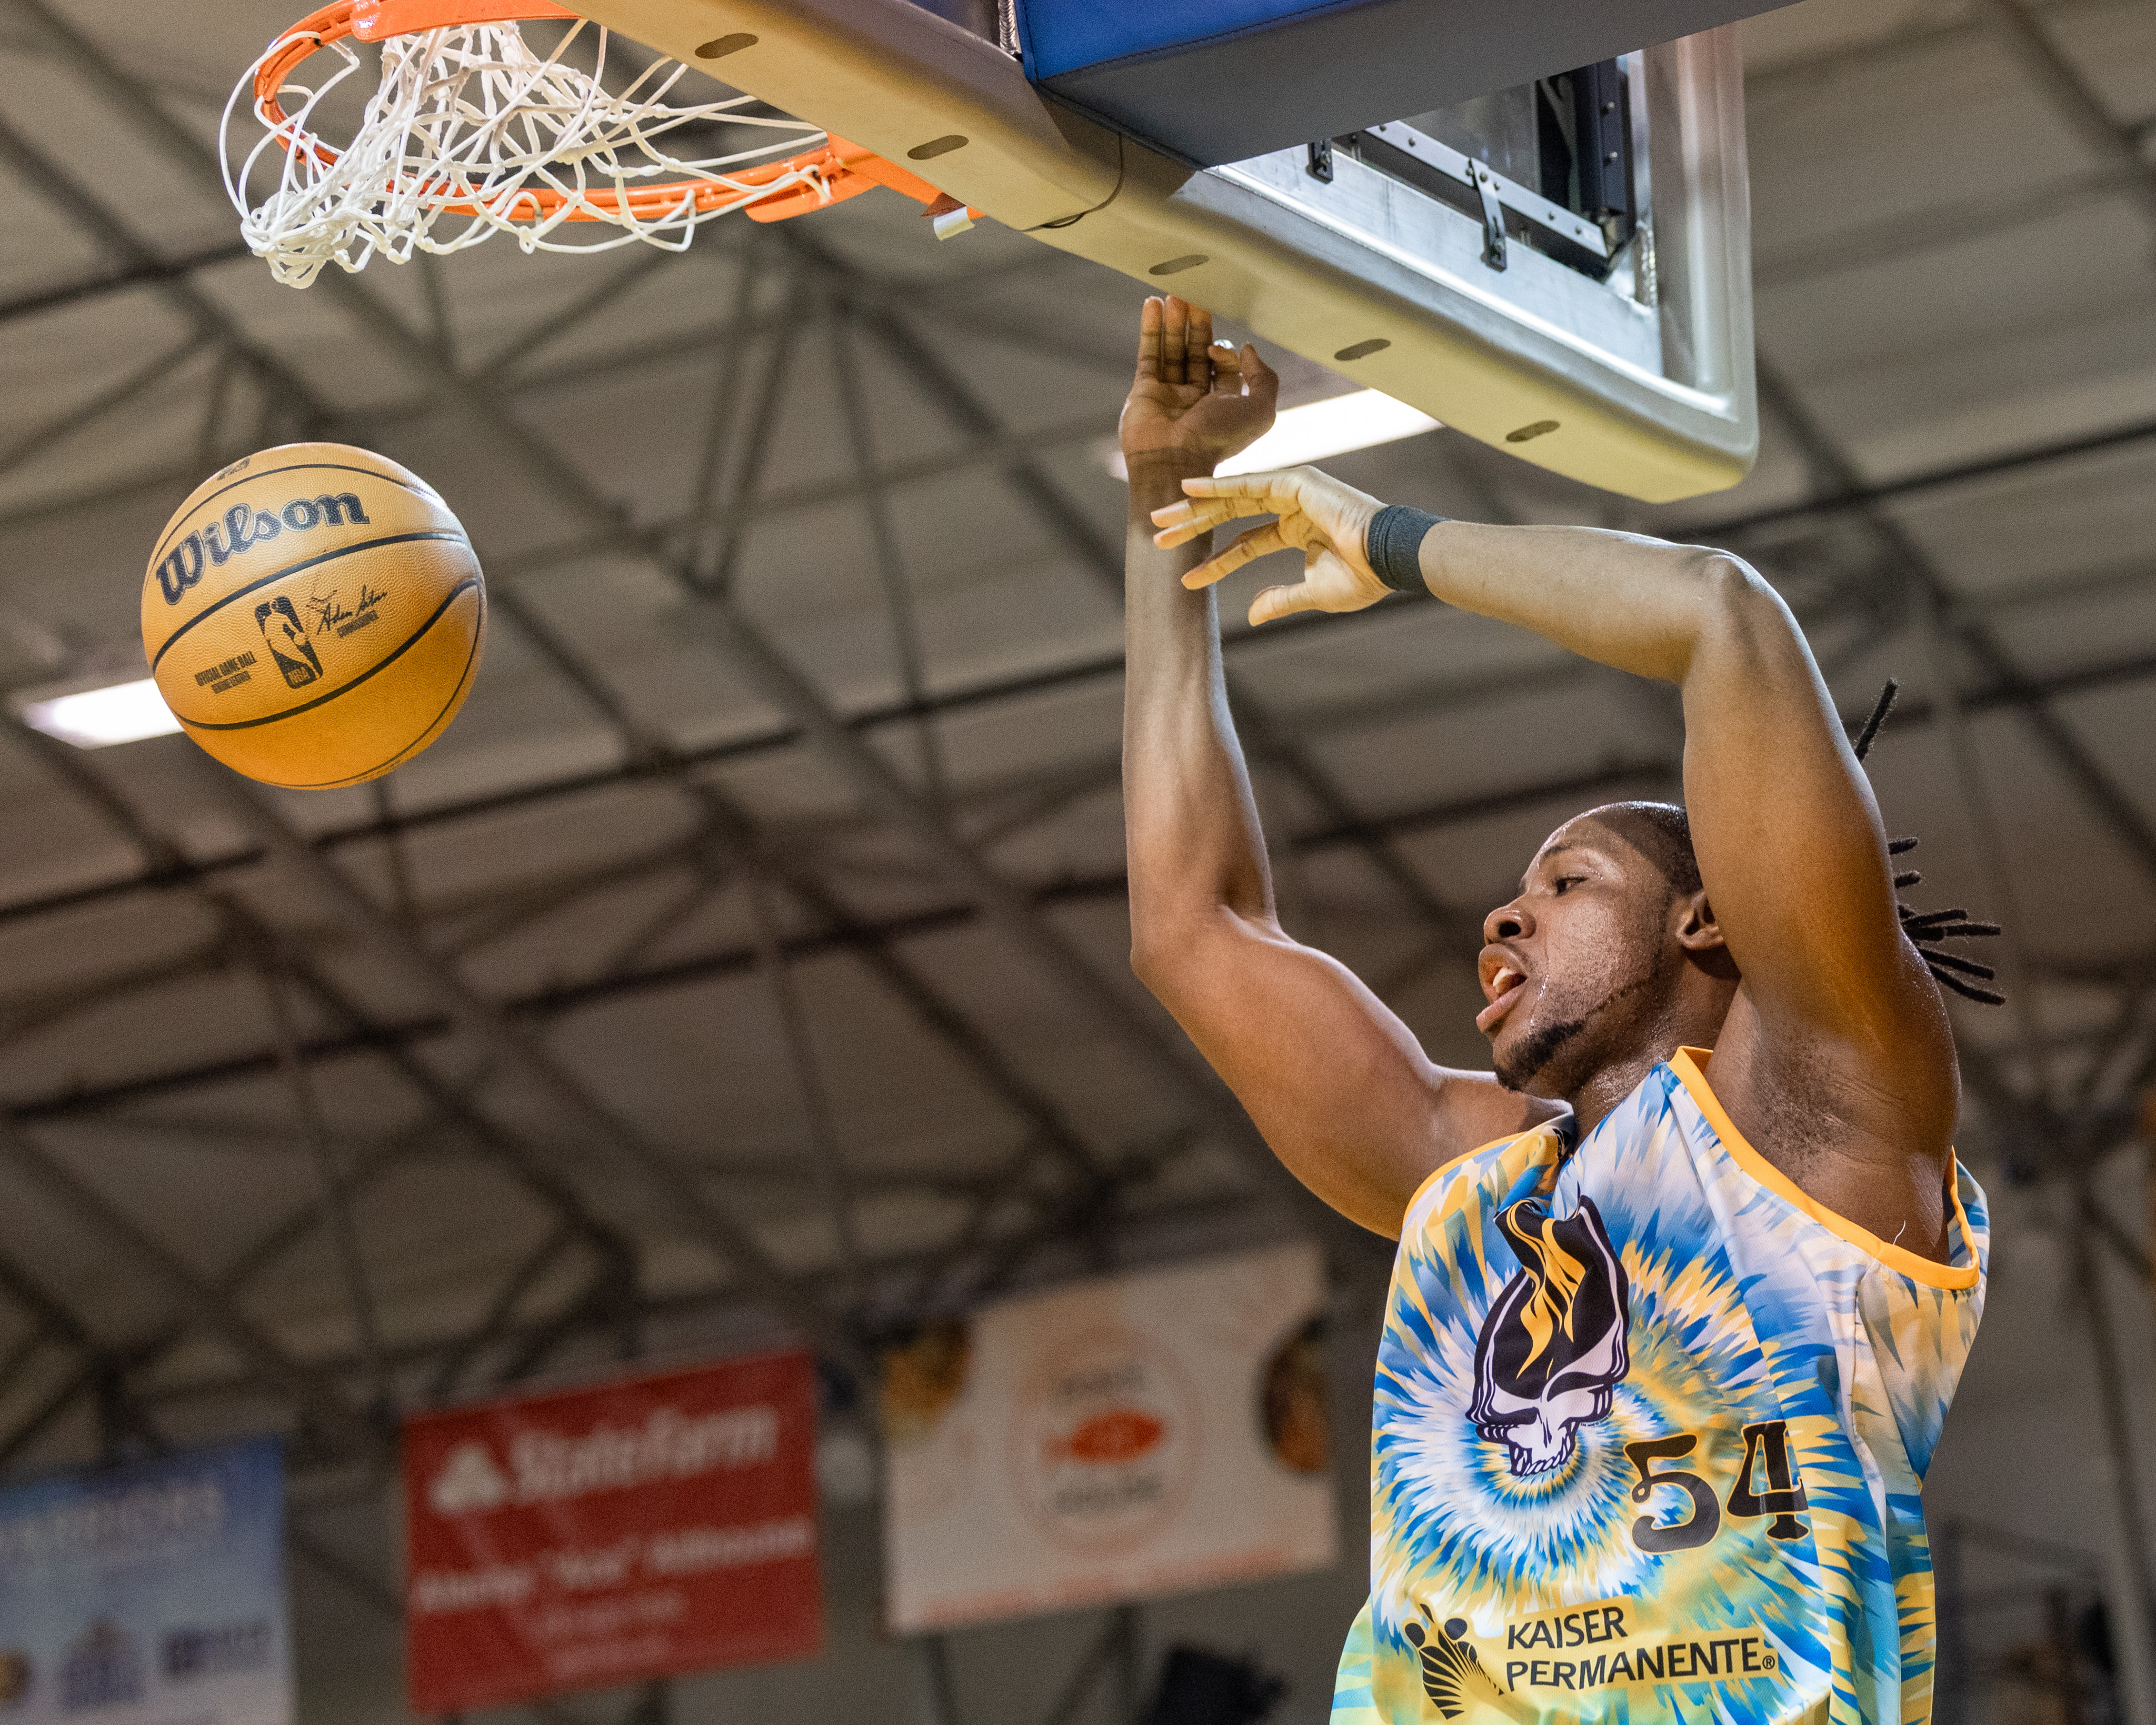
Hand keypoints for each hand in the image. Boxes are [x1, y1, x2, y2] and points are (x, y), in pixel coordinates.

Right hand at [1120, 296, 1277, 477]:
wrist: (1173, 462)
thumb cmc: (1218, 441)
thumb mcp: (1261, 411)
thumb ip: (1264, 378)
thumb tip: (1248, 349)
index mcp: (1224, 405)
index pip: (1224, 366)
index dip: (1225, 351)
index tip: (1220, 347)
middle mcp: (1196, 398)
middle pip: (1197, 352)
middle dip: (1197, 325)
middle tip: (1196, 295)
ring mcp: (1168, 393)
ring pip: (1173, 349)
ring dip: (1174, 321)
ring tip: (1174, 293)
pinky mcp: (1144, 391)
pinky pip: (1148, 355)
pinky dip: (1151, 329)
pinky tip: (1153, 304)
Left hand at [1151, 467, 1393, 625]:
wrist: (1388, 560)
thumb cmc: (1362, 577)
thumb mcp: (1313, 594)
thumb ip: (1280, 600)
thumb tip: (1253, 614)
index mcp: (1296, 530)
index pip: (1244, 544)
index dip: (1215, 561)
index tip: (1185, 577)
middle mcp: (1290, 507)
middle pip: (1230, 515)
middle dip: (1194, 524)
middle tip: (1157, 534)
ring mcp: (1292, 491)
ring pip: (1232, 499)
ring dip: (1195, 506)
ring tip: (1160, 517)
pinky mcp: (1296, 482)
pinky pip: (1248, 485)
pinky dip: (1217, 485)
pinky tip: (1189, 489)